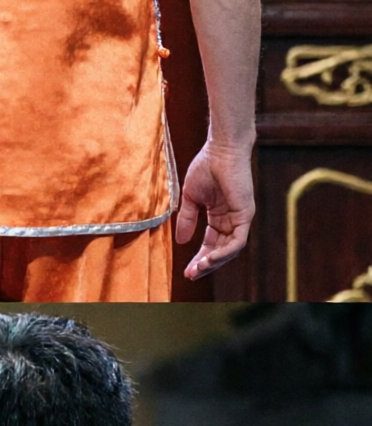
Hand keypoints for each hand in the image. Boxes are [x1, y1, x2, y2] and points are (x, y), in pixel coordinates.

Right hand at [174, 137, 254, 279]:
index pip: (210, 243)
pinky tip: (209, 258)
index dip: (198, 258)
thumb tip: (180, 241)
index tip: (186, 271)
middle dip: (205, 265)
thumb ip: (187, 219)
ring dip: (214, 262)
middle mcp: (232, 220)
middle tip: (191, 275)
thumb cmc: (206, 167)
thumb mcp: (190, 199)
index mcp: (219, 216)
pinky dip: (224, 252)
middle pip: (220, 250)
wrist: (220, 150)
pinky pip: (237, 241)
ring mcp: (240, 218)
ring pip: (230, 249)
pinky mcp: (245, 214)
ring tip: (198, 269)